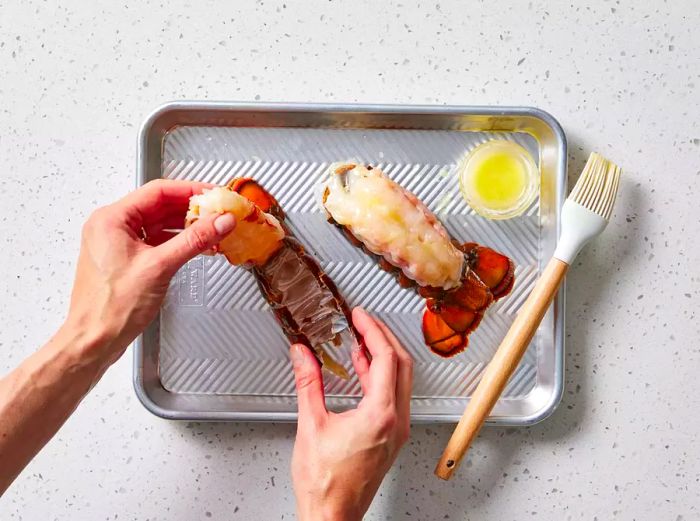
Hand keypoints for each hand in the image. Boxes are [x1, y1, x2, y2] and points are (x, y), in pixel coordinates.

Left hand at [65, 179, 236, 361]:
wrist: (94, 340)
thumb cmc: (111, 308)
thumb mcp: (160, 267)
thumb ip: (194, 240)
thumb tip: (219, 222)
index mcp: (111, 219)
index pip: (158, 191)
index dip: (190, 191)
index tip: (214, 195)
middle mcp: (111, 227)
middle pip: (160, 206)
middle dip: (191, 210)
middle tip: (218, 213)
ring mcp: (117, 244)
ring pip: (159, 224)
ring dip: (186, 227)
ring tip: (212, 230)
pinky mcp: (125, 260)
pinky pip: (156, 241)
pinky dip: (177, 242)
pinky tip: (196, 247)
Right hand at [290, 307, 412, 520]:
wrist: (332, 516)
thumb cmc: (325, 484)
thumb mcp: (311, 425)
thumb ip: (308, 383)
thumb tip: (303, 355)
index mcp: (380, 415)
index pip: (386, 358)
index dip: (373, 330)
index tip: (360, 316)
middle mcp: (396, 422)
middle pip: (401, 364)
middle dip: (383, 337)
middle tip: (364, 321)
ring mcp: (397, 430)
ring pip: (401, 379)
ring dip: (384, 356)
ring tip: (362, 339)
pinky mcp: (391, 437)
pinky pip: (394, 396)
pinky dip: (380, 376)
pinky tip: (363, 369)